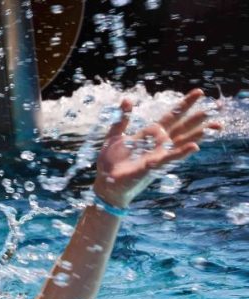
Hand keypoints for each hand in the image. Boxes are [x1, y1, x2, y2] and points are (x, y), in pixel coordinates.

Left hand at [93, 89, 221, 207]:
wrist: (106, 182)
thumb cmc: (110, 162)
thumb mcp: (115, 136)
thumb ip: (122, 118)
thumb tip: (128, 98)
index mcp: (150, 134)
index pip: (172, 116)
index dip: (185, 104)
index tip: (199, 92)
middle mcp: (159, 144)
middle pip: (182, 127)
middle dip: (198, 118)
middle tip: (216, 107)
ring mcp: (159, 155)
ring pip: (182, 142)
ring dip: (198, 134)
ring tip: (215, 125)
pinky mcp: (153, 166)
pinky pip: (170, 158)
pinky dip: (182, 152)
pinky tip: (195, 146)